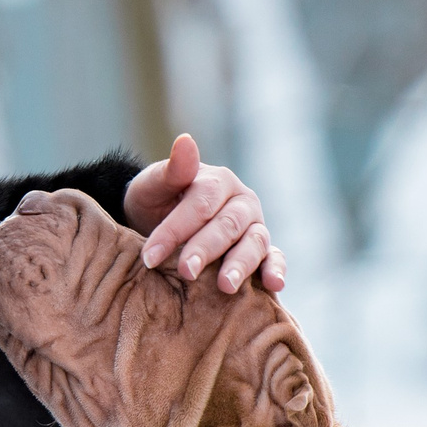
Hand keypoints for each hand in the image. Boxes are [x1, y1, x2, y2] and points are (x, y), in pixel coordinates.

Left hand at [122, 133, 285, 294]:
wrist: (159, 224)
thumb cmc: (155, 204)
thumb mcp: (152, 187)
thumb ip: (171, 170)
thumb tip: (185, 140)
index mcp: (218, 181)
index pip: (200, 204)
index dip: (175, 230)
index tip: (150, 257)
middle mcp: (242, 202)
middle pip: (228, 225)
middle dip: (206, 249)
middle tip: (185, 272)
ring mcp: (255, 226)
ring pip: (254, 242)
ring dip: (241, 264)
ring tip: (225, 286)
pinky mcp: (264, 251)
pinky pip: (275, 258)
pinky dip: (276, 269)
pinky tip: (273, 285)